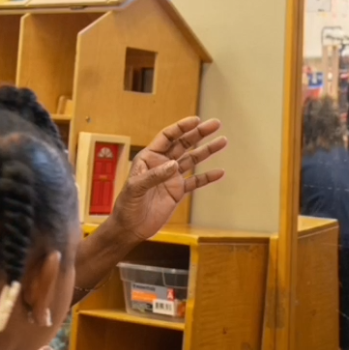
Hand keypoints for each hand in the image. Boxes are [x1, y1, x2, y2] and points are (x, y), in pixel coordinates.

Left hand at [110, 117, 226, 241]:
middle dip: (199, 133)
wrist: (130, 228)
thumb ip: (153, 176)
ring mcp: (171, 177)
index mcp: (149, 157)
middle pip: (184, 144)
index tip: (196, 121)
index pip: (168, 137)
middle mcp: (162, 164)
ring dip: (207, 150)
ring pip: (192, 160)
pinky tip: (219, 172)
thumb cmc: (126, 206)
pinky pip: (195, 182)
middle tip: (215, 124)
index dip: (182, 127)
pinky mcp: (178, 192)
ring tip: (222, 141)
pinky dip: (207, 177)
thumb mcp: (134, 188)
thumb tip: (174, 165)